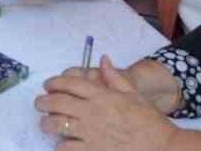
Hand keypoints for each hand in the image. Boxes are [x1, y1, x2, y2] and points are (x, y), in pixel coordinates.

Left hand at [35, 56, 177, 149]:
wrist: (161, 146)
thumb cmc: (148, 120)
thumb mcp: (133, 94)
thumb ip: (114, 77)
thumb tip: (104, 59)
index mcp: (102, 95)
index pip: (70, 83)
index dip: (54, 82)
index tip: (47, 85)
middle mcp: (92, 112)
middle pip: (57, 102)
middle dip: (43, 102)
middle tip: (39, 103)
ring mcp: (90, 132)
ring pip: (57, 124)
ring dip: (46, 123)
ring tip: (45, 124)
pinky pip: (66, 148)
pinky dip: (59, 146)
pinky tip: (60, 145)